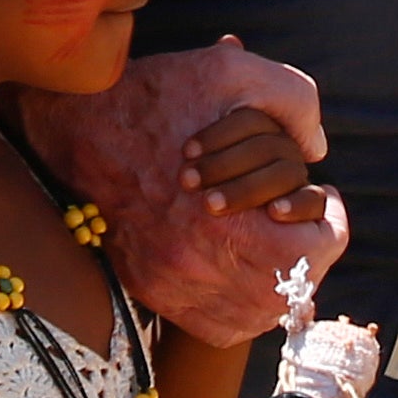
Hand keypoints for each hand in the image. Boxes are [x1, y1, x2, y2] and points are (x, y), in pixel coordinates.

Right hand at [18, 39, 345, 346]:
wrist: (71, 133)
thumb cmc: (155, 99)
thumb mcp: (232, 72)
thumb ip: (293, 100)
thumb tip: (316, 147)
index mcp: (240, 231)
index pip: (326, 244)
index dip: (326, 209)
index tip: (316, 190)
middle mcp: (210, 280)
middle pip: (301, 284)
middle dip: (305, 241)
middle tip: (288, 208)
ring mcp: (182, 298)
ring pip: (266, 311)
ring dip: (276, 273)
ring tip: (264, 230)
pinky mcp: (159, 300)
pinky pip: (226, 326)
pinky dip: (239, 296)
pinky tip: (233, 256)